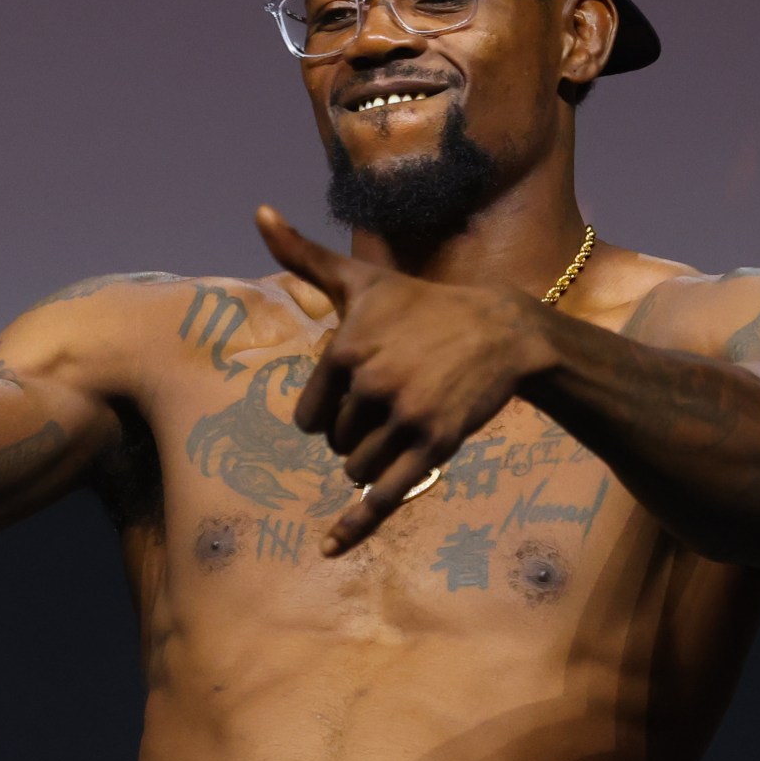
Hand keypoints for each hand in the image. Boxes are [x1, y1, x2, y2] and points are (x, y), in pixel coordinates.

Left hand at [255, 206, 548, 555]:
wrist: (501, 330)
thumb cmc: (422, 305)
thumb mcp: (361, 280)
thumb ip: (304, 255)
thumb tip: (258, 213)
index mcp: (345, 348)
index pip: (308, 415)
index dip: (329, 412)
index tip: (360, 392)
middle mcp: (371, 383)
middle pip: (333, 443)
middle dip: (355, 433)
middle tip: (392, 404)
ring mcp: (404, 416)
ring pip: (355, 468)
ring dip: (371, 461)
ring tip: (403, 427)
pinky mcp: (434, 444)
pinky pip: (383, 494)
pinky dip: (356, 525)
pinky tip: (331, 547)